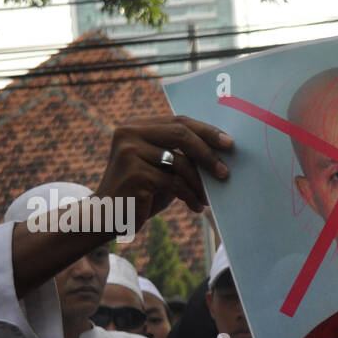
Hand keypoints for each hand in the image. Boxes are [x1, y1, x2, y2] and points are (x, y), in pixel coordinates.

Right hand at [90, 115, 233, 226]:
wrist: (107, 216)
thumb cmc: (140, 192)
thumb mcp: (160, 168)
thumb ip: (180, 155)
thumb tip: (220, 152)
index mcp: (136, 126)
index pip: (179, 121)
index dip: (207, 131)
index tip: (230, 143)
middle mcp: (130, 132)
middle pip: (181, 134)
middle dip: (208, 153)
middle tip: (226, 171)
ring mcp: (130, 151)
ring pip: (180, 162)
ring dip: (200, 184)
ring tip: (208, 198)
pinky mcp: (135, 173)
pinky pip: (174, 183)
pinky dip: (190, 196)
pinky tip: (196, 207)